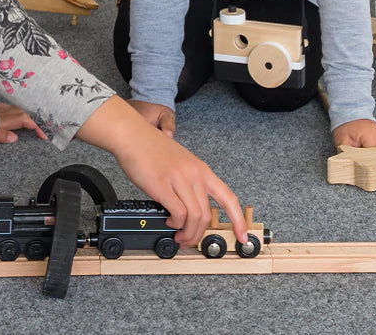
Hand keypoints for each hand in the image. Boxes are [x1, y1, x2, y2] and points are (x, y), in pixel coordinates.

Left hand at [0, 103, 47, 143]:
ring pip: (14, 110)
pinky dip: (11, 112)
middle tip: (35, 132)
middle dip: (30, 122)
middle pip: (22, 114)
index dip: (36, 129)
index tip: (43, 137)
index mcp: (7, 118)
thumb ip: (3, 135)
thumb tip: (15, 138)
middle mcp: (5, 110)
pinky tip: (9, 115)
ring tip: (24, 125)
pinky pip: (5, 108)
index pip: (27, 121)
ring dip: (22, 116)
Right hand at [74, 99, 248, 246]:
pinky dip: (176, 223)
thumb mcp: (181, 164)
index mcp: (202, 170)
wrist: (132, 135)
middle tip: (189, 240)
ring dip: (187, 233)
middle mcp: (195, 175)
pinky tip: (169, 221)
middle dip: (199, 234)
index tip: (242, 235)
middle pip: (207, 214)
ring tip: (178, 235)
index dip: (238, 220)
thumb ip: (188, 184)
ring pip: (195, 217)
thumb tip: (188, 210)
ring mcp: (180, 179)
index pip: (228, 198)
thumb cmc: (151, 148)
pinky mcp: (163, 186)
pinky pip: (179, 213)